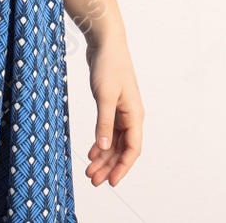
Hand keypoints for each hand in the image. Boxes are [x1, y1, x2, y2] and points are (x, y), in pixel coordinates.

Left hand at [82, 38, 143, 185]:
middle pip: (123, 148)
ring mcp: (121, 111)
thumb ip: (104, 124)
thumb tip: (105, 148)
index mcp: (135, 115)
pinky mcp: (111, 105)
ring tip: (90, 170)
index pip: (133, 149)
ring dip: (104, 157)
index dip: (123, 167)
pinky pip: (108, 131)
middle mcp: (131, 115)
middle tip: (94, 180)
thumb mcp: (105, 96)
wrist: (106, 43)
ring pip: (115, 141)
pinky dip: (101, 143)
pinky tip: (92, 152)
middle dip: (109, 166)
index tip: (111, 182)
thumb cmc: (109, 66)